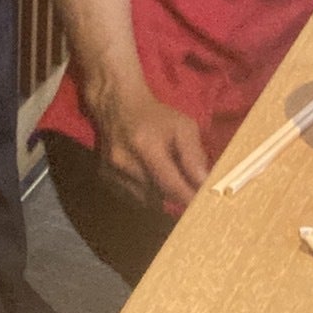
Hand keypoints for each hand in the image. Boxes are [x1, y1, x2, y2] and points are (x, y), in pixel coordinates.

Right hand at [88, 81, 208, 209]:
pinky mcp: (106, 177)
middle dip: (179, 195)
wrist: (117, 105)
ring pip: (147, 200)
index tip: (207, 206)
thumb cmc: (156, 115)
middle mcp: (125, 162)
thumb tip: (205, 184)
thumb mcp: (183, 126)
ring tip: (168, 179)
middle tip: (192, 190)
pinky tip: (150, 178)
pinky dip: (146, 193)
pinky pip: (133, 197)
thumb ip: (195, 155)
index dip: (190, 199)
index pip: (171, 185)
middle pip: (161, 195)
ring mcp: (112, 171)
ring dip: (162, 195)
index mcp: (146, 146)